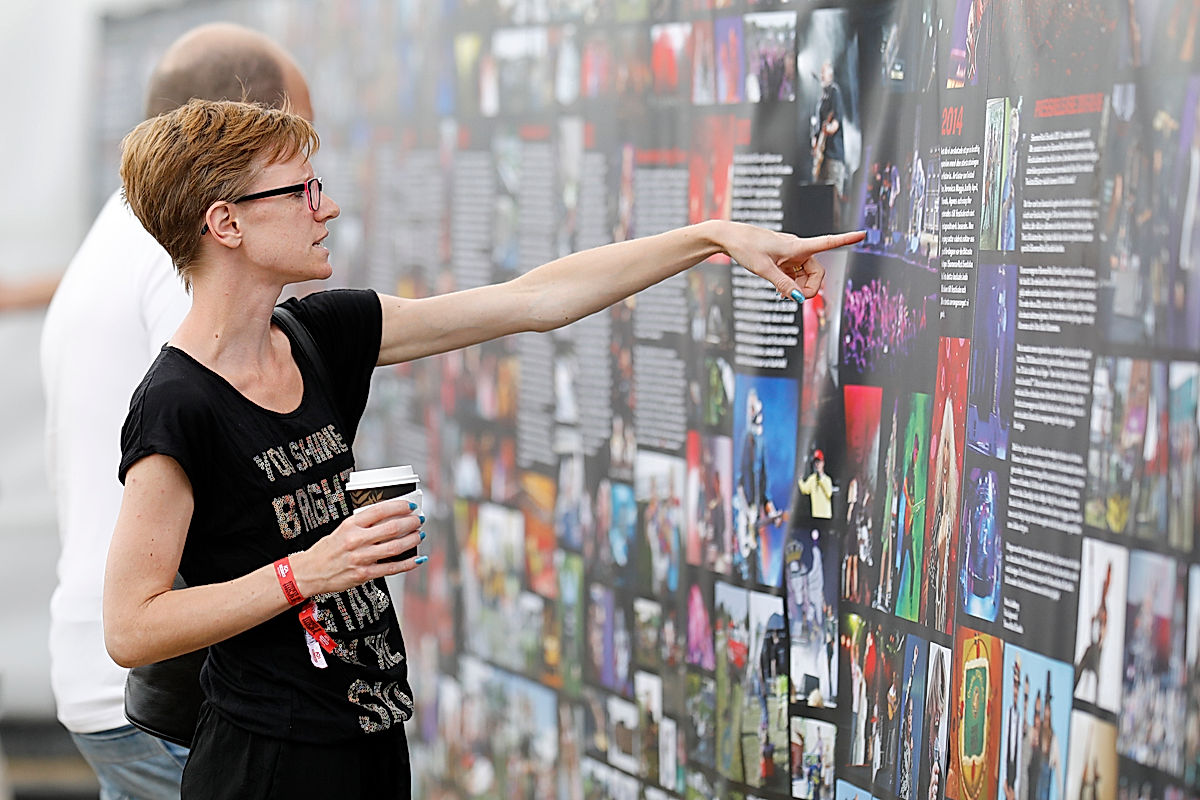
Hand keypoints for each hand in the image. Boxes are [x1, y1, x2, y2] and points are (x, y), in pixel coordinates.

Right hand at [291, 497, 424, 595]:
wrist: (311, 572)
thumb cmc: (327, 550)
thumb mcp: (342, 529)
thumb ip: (364, 524)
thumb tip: (390, 517)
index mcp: (351, 525)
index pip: (380, 510)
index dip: (399, 506)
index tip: (410, 506)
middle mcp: (357, 540)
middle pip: (392, 528)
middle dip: (411, 522)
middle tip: (419, 520)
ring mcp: (362, 558)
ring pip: (395, 547)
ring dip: (412, 540)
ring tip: (419, 535)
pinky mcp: (365, 574)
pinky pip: (392, 568)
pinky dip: (408, 563)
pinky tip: (417, 558)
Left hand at [719, 223, 864, 300]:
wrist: (729, 238)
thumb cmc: (745, 247)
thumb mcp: (764, 269)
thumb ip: (783, 284)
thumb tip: (799, 298)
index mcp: (796, 246)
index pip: (827, 242)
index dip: (846, 240)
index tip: (863, 234)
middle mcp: (797, 248)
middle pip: (816, 272)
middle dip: (809, 288)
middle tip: (791, 298)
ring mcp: (790, 254)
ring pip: (805, 275)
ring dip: (798, 288)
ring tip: (780, 294)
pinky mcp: (782, 258)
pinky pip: (795, 274)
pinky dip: (791, 284)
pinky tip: (780, 291)